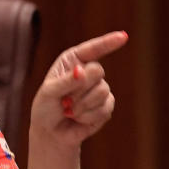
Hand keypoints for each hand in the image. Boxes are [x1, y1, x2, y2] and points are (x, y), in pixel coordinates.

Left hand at [28, 31, 125, 148]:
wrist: (50, 132)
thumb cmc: (45, 108)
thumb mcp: (48, 92)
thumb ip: (65, 81)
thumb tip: (82, 71)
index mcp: (72, 61)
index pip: (92, 49)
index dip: (108, 42)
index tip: (123, 36)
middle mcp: (88, 72)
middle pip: (97, 71)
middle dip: (80, 88)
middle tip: (65, 101)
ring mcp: (99, 89)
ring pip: (102, 91)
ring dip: (82, 105)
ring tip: (69, 111)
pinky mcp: (106, 106)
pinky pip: (105, 108)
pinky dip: (88, 116)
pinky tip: (78, 119)